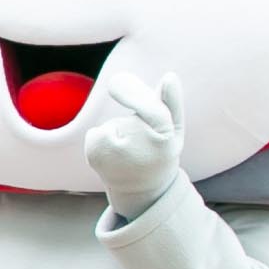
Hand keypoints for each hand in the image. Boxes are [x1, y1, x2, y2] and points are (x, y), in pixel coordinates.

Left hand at [82, 70, 185, 215]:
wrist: (143, 191)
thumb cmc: (161, 154)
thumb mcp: (173, 131)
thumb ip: (172, 104)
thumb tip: (170, 77)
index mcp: (166, 144)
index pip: (153, 114)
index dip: (135, 95)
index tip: (118, 79)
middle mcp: (140, 154)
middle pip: (129, 118)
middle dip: (132, 114)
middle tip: (139, 128)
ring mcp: (115, 159)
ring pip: (113, 125)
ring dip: (119, 130)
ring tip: (130, 151)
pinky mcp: (95, 159)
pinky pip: (97, 132)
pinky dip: (102, 136)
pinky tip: (113, 154)